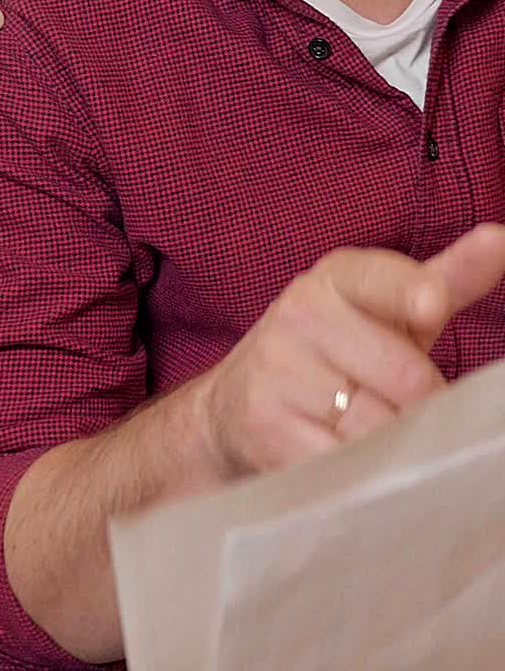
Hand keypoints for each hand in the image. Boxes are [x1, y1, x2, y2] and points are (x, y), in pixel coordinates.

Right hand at [198, 224, 504, 474]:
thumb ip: (447, 278)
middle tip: (400, 406)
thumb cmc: (335, 352)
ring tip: (367, 430)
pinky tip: (341, 455)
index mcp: (336, 277)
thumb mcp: (385, 310)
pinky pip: (344, 464)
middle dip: (422, 405)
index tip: (431, 305)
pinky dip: (358, 473)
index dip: (411, 294)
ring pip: (379, 427)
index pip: (380, 279)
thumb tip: (503, 240)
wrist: (234, 403)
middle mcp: (301, 313)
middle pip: (405, 377)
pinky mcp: (266, 425)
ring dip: (392, 444)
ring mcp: (279, 370)